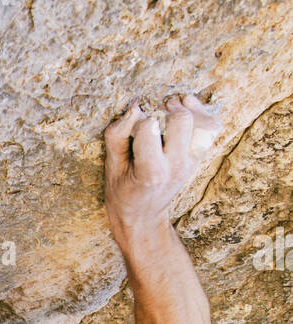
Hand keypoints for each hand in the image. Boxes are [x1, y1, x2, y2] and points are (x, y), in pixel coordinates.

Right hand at [103, 93, 219, 238]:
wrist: (144, 217)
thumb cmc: (123, 191)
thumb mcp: (111, 168)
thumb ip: (117, 137)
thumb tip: (134, 108)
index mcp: (152, 172)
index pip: (149, 127)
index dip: (138, 121)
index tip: (131, 129)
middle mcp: (177, 166)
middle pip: (182, 120)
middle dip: (165, 110)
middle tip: (153, 114)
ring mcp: (191, 162)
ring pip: (204, 123)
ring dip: (186, 109)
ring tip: (169, 108)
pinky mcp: (197, 157)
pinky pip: (211, 128)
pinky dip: (202, 114)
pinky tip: (186, 107)